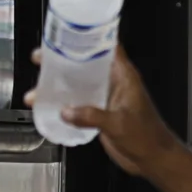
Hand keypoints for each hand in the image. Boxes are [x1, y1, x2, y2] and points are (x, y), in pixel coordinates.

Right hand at [36, 43, 175, 177]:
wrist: (153, 159)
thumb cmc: (147, 137)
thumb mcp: (118, 124)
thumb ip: (92, 116)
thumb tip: (66, 111)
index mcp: (123, 75)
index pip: (106, 46)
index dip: (87, 36)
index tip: (67, 32)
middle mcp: (114, 81)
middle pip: (86, 62)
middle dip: (63, 60)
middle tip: (41, 58)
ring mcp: (106, 96)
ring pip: (79, 83)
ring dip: (60, 84)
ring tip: (38, 87)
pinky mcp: (101, 111)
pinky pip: (79, 101)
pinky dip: (65, 102)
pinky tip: (49, 106)